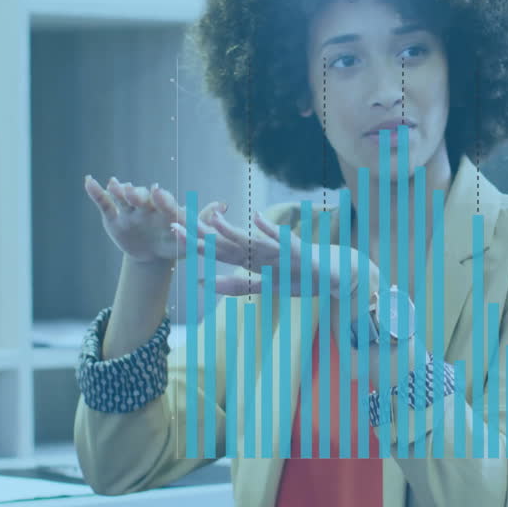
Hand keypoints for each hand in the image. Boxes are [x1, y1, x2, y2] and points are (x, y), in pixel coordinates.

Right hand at [84, 175, 189, 263]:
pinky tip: (89, 181)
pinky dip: (96, 192)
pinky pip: (104, 204)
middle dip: (137, 195)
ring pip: (123, 198)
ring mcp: (130, 211)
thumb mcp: (188, 245)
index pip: (165, 203)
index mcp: (167, 211)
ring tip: (112, 184)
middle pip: (142, 197)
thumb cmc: (174, 246)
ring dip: (118, 191)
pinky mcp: (114, 218)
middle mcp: (148, 207)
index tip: (157, 190)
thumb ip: (192, 236)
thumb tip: (196, 222)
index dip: (161, 198)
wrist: (153, 253)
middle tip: (131, 191)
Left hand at [194, 202, 377, 299]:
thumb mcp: (265, 287)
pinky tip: (260, 220)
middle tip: (176, 223)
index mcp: (253, 259)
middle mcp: (263, 251)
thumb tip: (206, 284)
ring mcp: (280, 251)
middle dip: (203, 234)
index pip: (219, 250)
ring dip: (233, 231)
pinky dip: (272, 232)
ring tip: (213, 220)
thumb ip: (237, 286)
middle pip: (227, 243)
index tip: (171, 232)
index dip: (196, 243)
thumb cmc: (300, 278)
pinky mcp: (300, 253)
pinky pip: (283, 242)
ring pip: (251, 242)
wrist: (336, 274)